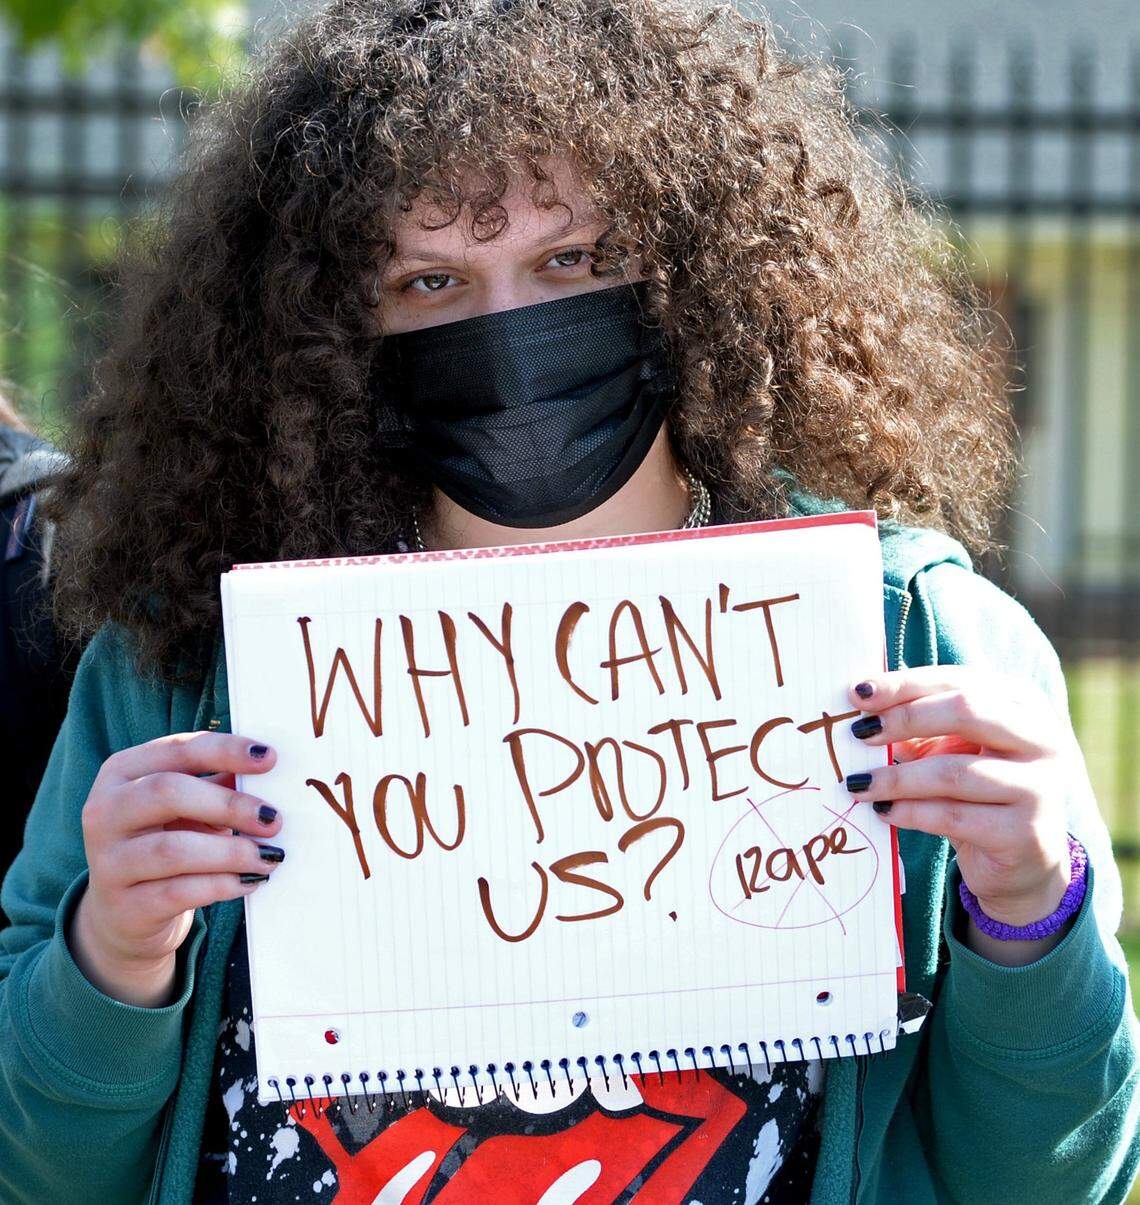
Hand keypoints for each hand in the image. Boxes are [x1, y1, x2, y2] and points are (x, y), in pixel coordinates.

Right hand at [71, 733, 284, 1006]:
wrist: (125, 910)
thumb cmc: (166, 839)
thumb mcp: (186, 805)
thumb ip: (220, 781)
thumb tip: (271, 768)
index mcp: (122, 771)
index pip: (177, 750)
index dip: (226, 751)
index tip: (270, 758)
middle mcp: (105, 811)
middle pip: (168, 793)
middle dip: (229, 804)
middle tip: (274, 819)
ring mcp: (108, 861)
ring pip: (173, 849)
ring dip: (231, 852)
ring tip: (270, 856)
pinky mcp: (124, 905)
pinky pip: (178, 892)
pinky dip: (221, 886)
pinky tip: (250, 881)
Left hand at [843, 667, 1077, 960]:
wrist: (1025, 861)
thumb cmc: (980, 792)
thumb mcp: (954, 750)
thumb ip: (921, 727)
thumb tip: (863, 710)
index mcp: (1023, 704)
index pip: (959, 680)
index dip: (906, 684)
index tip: (859, 692)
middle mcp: (1041, 738)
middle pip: (966, 711)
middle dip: (904, 718)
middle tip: (859, 733)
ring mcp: (1040, 786)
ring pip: (954, 772)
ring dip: (897, 778)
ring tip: (858, 783)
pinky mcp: (1025, 833)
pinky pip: (954, 817)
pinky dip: (910, 812)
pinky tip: (883, 811)